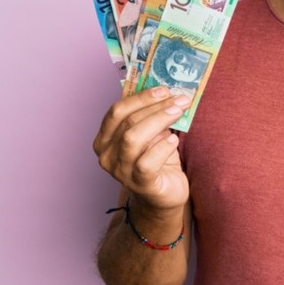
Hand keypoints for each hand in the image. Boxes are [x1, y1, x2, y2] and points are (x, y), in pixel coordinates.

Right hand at [93, 87, 190, 211]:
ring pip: (133, 138)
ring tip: (178, 112)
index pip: (116, 112)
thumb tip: (167, 93)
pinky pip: (146, 162)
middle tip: (179, 99)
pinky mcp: (139, 184)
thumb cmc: (158, 160)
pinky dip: (162, 147)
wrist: (165, 195)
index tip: (164, 89)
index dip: (140, 98)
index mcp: (105, 139)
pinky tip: (173, 139)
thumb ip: (151, 117)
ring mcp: (120, 171)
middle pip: (127, 122)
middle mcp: (106, 155)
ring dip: (159, 120)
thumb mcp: (152, 134)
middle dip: (155, 106)